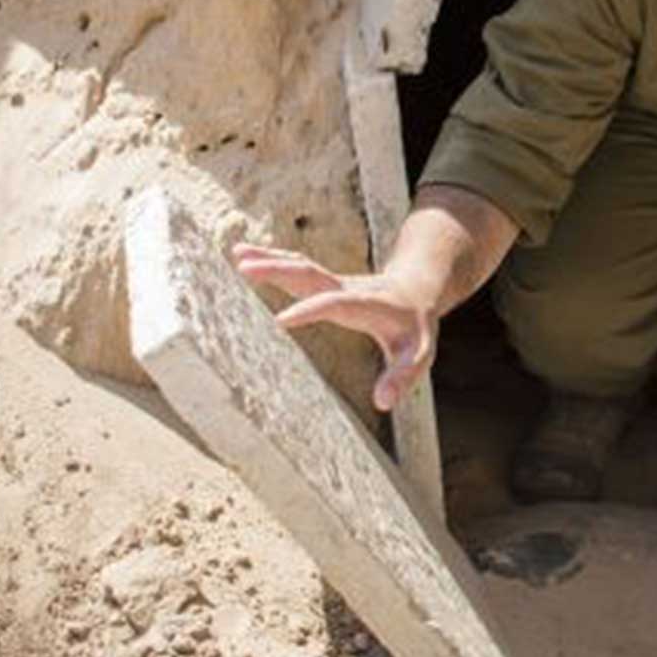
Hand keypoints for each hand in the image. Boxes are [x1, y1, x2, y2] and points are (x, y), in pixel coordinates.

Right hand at [229, 242, 439, 410]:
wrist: (419, 291)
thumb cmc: (415, 328)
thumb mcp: (420, 355)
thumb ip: (403, 377)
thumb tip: (383, 403)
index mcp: (367, 305)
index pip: (335, 304)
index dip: (309, 311)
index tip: (279, 321)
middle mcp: (348, 289)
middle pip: (311, 274)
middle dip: (278, 270)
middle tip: (244, 268)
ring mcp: (335, 283)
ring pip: (300, 266)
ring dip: (270, 259)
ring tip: (236, 253)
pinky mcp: (326, 283)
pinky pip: (296, 270)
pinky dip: (272, 261)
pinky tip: (244, 256)